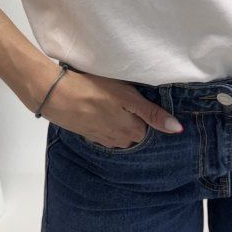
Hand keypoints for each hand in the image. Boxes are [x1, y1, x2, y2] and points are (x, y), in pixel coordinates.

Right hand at [39, 66, 183, 148]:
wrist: (54, 94)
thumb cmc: (93, 90)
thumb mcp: (127, 97)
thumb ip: (152, 113)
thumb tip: (177, 129)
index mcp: (132, 132)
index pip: (152, 132)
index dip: (153, 120)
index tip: (149, 107)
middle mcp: (118, 141)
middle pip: (136, 136)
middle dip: (138, 124)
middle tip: (135, 106)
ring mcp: (101, 139)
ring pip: (120, 135)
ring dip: (122, 125)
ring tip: (119, 107)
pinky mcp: (87, 134)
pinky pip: (105, 133)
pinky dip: (107, 124)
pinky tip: (103, 111)